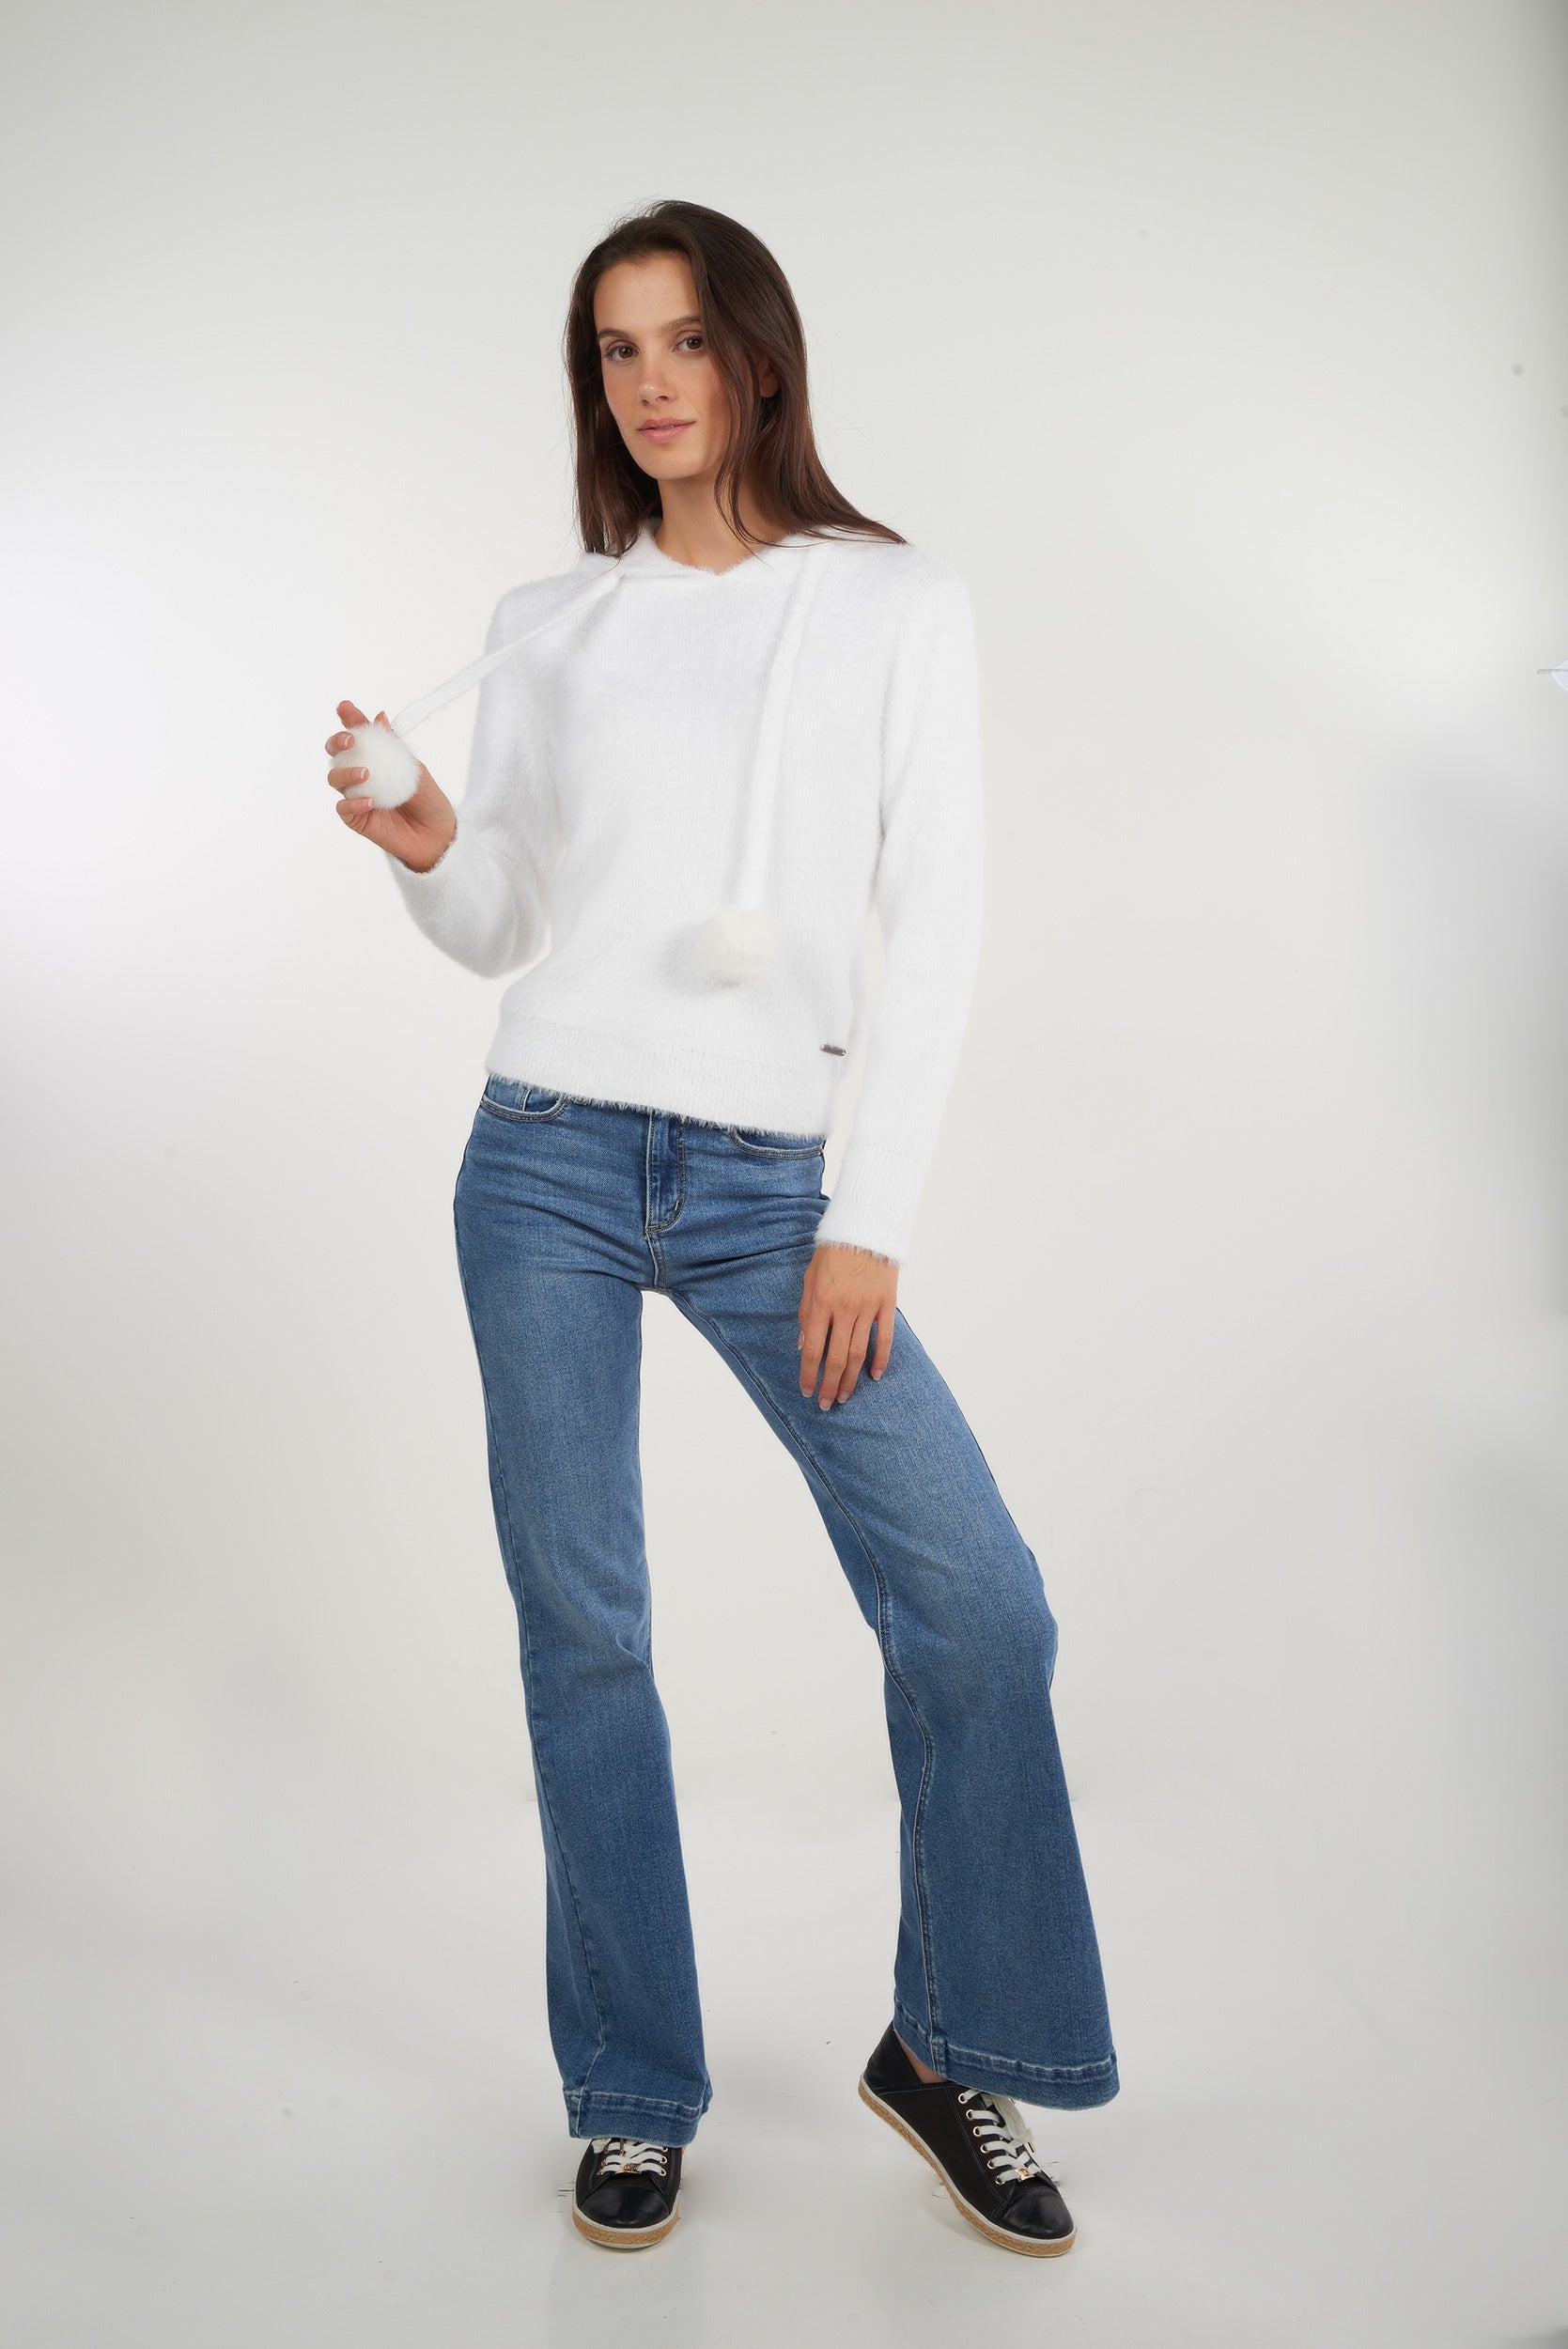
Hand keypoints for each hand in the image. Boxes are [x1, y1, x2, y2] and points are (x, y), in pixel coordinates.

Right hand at [326, 699, 456, 872]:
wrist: (437, 835)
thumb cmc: (428, 800)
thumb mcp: (415, 769)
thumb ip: (395, 746)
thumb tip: (380, 716)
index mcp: (376, 759)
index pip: (358, 735)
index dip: (350, 719)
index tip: (345, 707)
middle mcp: (361, 776)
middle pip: (336, 755)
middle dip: (337, 742)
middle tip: (350, 740)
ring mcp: (356, 797)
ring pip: (334, 779)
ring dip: (345, 773)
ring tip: (365, 774)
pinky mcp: (357, 819)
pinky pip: (343, 808)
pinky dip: (353, 802)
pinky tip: (369, 802)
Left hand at [798, 1243, 897, 1409]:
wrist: (864, 1229)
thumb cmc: (833, 1253)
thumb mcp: (809, 1279)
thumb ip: (806, 1313)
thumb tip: (805, 1345)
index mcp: (821, 1303)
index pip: (813, 1349)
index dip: (809, 1374)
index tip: (807, 1391)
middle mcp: (844, 1309)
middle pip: (836, 1357)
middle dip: (829, 1385)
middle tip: (826, 1404)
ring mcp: (868, 1308)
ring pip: (859, 1353)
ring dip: (851, 1378)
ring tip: (845, 1396)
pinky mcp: (887, 1303)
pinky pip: (885, 1338)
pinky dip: (881, 1359)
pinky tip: (875, 1375)